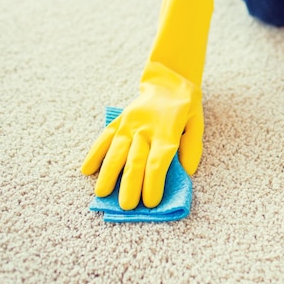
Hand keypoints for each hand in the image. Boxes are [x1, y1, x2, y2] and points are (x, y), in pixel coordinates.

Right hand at [81, 0, 213, 209]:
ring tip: (102, 193)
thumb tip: (186, 173)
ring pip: (116, 150)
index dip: (153, 184)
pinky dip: (95, 153)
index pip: (158, 162)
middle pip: (135, 161)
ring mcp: (129, 123)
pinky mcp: (119, 120)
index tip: (150, 202)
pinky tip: (86, 169)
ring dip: (108, 173)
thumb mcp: (197, 123)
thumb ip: (192, 148)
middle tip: (126, 206)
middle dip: (130, 185)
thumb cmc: (186, 106)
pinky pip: (104, 137)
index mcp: (167, 131)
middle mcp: (146, 128)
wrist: (169, 77)